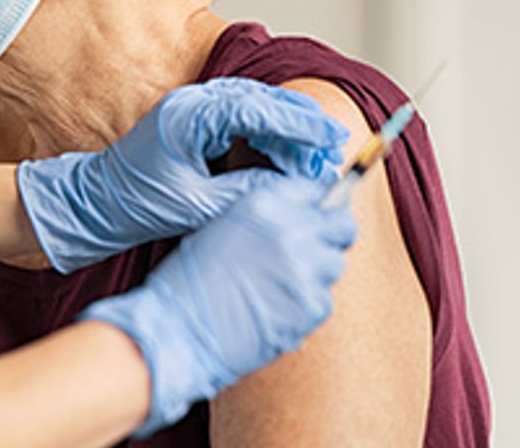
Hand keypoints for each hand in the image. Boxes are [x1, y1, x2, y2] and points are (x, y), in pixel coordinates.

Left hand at [16, 77, 347, 272]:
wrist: (96, 203)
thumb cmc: (136, 204)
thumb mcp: (198, 206)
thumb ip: (246, 193)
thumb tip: (292, 189)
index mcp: (189, 117)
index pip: (257, 110)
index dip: (299, 124)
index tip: (330, 139)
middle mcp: (191, 103)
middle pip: (261, 100)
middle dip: (300, 124)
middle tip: (333, 147)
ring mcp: (192, 108)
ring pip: (254, 106)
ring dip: (286, 128)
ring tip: (317, 154)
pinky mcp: (193, 120)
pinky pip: (240, 117)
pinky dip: (267, 132)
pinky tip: (285, 154)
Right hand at [81, 175, 357, 435]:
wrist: (178, 329)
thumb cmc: (189, 282)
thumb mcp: (221, 227)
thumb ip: (264, 218)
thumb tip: (301, 219)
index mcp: (265, 204)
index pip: (316, 190)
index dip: (317, 207)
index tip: (315, 218)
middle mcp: (291, 230)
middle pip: (342, 225)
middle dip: (331, 235)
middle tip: (314, 250)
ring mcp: (306, 269)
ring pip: (334, 265)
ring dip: (315, 274)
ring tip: (279, 287)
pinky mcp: (312, 306)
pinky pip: (323, 301)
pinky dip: (305, 306)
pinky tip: (275, 309)